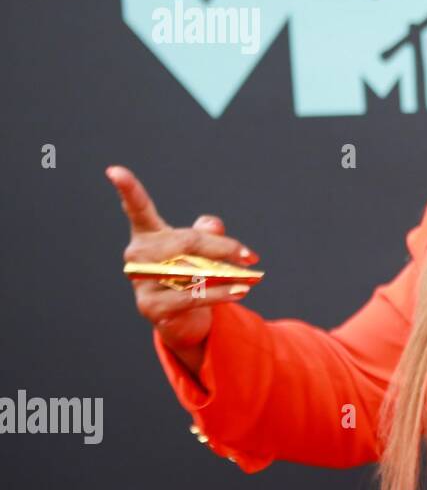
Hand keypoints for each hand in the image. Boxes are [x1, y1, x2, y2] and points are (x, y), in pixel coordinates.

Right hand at [106, 165, 259, 349]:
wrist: (181, 319)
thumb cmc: (192, 274)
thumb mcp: (201, 249)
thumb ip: (207, 231)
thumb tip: (212, 226)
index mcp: (148, 234)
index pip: (137, 209)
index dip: (127, 189)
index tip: (114, 170)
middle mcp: (138, 255)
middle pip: (186, 242)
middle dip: (222, 249)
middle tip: (250, 257)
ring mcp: (141, 282)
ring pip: (191, 270)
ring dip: (226, 274)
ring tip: (250, 277)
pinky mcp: (151, 306)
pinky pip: (192, 296)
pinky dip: (220, 294)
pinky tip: (240, 291)